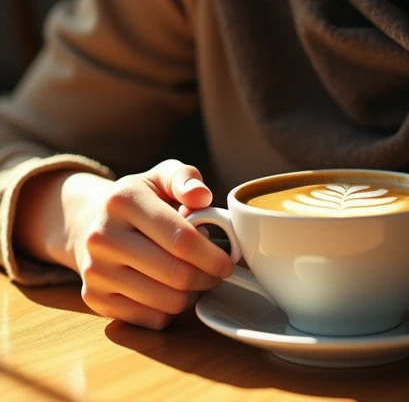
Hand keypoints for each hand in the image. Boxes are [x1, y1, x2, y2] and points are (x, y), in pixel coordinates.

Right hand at [67, 159, 233, 329]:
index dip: (212, 255)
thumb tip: (202, 197)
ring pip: (164, 301)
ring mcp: (95, 270)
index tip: (228, 262)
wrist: (94, 222)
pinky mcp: (93, 297)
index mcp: (124, 199)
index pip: (180, 238)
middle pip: (175, 273)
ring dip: (192, 296)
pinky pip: (148, 318)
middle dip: (207, 278)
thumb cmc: (142, 198)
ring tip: (198, 281)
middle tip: (217, 274)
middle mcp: (103, 235)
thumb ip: (185, 179)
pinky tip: (173, 292)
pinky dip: (170, 310)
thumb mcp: (162, 176)